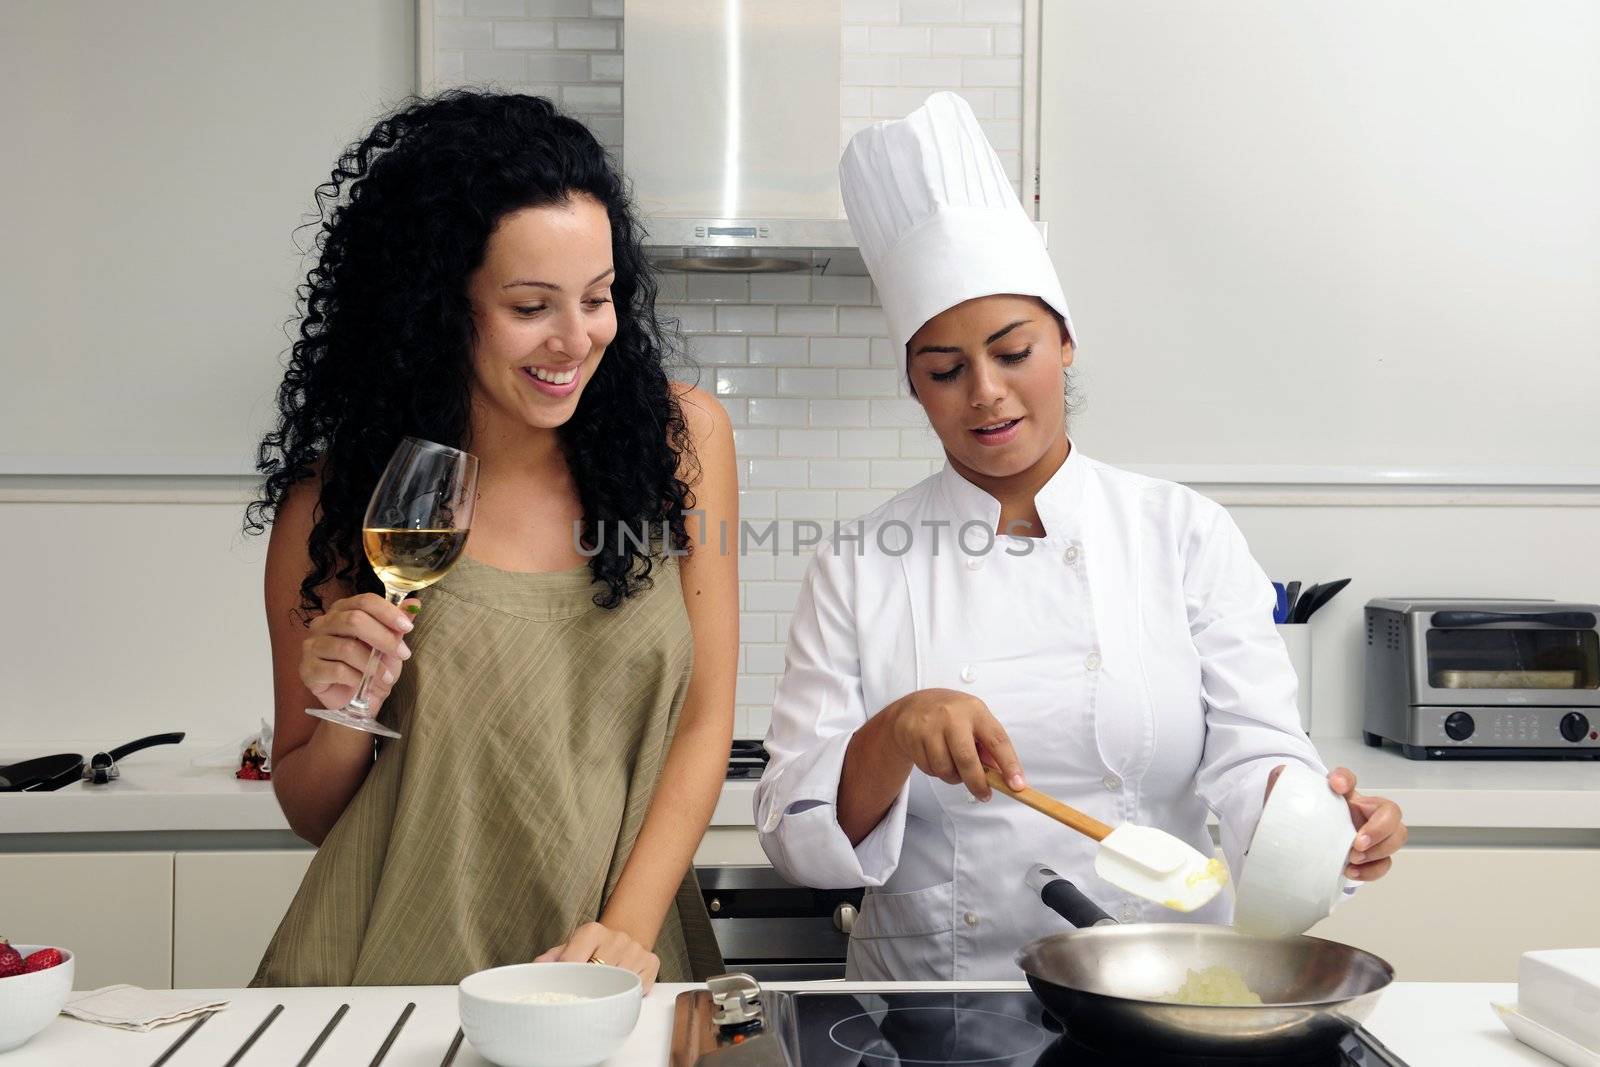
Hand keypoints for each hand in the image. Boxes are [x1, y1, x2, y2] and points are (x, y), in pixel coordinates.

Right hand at [299, 593, 418, 713]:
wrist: (356, 699)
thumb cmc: (371, 667)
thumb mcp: (389, 645)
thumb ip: (397, 624)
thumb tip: (414, 605)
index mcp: (342, 610)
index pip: (364, 601)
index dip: (388, 612)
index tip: (408, 627)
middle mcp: (323, 623)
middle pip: (354, 621)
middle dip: (384, 638)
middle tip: (403, 654)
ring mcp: (312, 645)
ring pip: (347, 648)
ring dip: (373, 665)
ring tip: (388, 677)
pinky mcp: (307, 669)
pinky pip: (336, 670)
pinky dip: (357, 678)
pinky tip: (366, 685)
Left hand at [535, 922, 660, 991]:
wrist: (623, 936)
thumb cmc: (591, 948)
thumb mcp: (569, 947)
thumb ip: (551, 959)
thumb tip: (534, 970)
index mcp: (591, 931)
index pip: (573, 962)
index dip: (564, 981)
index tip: (559, 995)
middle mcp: (616, 937)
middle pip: (596, 975)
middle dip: (586, 990)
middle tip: (579, 1001)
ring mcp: (636, 950)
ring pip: (617, 984)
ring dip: (607, 994)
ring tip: (599, 997)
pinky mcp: (651, 963)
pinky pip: (637, 989)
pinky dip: (627, 996)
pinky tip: (619, 992)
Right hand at [885, 688, 1025, 800]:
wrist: (912, 708)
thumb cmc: (951, 716)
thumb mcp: (974, 721)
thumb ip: (988, 745)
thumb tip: (1002, 775)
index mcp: (975, 711)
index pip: (997, 741)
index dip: (1009, 765)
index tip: (1017, 786)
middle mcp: (953, 716)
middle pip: (967, 759)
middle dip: (978, 783)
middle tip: (984, 795)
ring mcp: (930, 727)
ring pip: (946, 769)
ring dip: (953, 777)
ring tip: (954, 766)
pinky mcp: (913, 738)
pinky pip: (929, 769)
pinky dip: (936, 772)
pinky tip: (936, 758)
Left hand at [1266, 765, 1406, 882]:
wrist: (1298, 848)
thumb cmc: (1299, 822)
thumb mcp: (1288, 802)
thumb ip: (1283, 784)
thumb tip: (1281, 774)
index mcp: (1342, 796)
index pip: (1348, 778)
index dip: (1346, 778)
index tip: (1335, 785)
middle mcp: (1361, 813)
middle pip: (1390, 811)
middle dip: (1379, 828)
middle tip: (1356, 843)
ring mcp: (1370, 836)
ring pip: (1396, 837)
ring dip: (1379, 850)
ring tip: (1353, 859)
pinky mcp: (1369, 858)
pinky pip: (1384, 864)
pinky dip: (1372, 870)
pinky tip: (1351, 871)